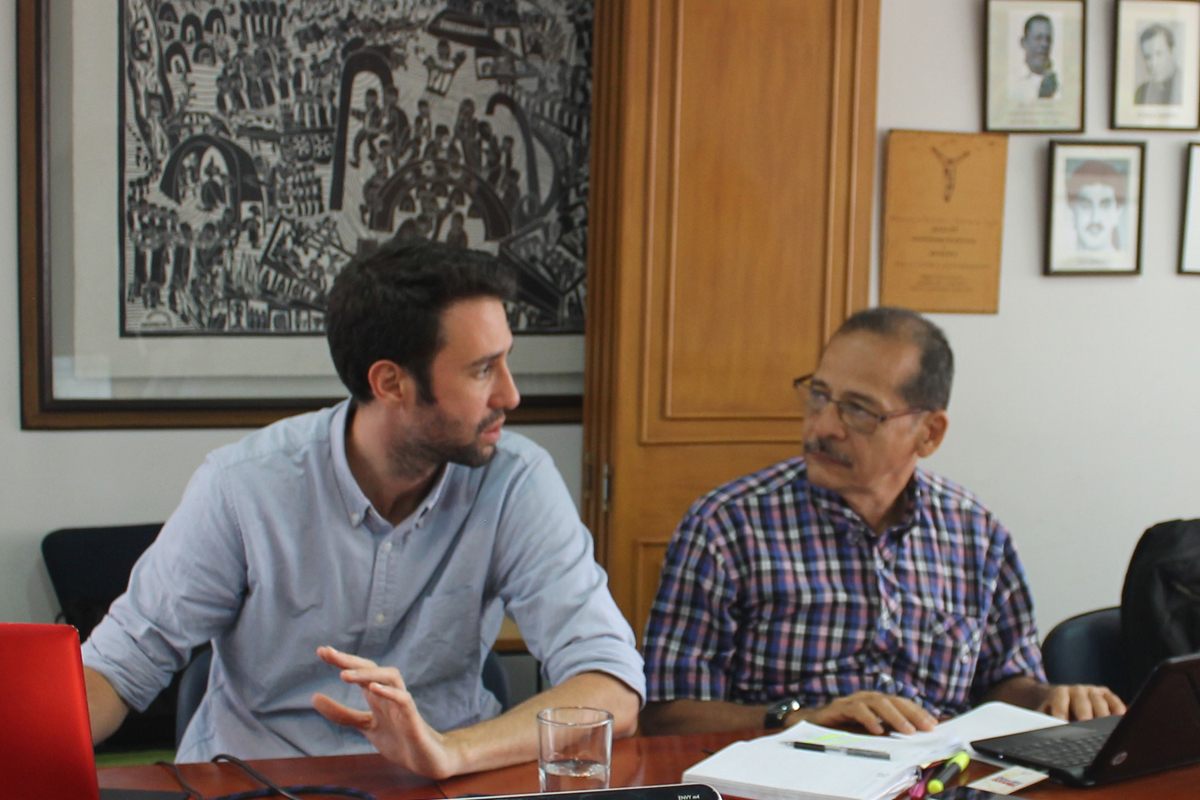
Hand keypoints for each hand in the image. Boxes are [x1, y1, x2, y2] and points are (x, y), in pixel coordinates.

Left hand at [311, 646, 462, 778]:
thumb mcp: (365, 726)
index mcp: (378, 696)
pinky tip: (373, 689)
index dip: (342, 660)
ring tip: (344, 675)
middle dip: (350, 660)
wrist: (426, 760)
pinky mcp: (413, 719)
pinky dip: (390, 692)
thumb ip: (343, 714)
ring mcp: (403, 705)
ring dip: (367, 674)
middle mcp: (390, 694)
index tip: (321, 651)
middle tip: (327, 653)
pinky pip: (404, 699)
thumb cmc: (399, 739)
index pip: (360, 671)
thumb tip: (314, 697)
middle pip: (372, 668)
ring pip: (390, 677)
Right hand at [799, 691, 937, 734]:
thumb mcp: (869, 729)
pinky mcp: (839, 707)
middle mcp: (866, 697)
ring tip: (908, 731)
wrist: (811, 725)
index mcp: (876, 702)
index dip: (917, 711)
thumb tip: (912, 735)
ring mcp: (853, 700)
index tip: (933, 723)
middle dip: (912, 713)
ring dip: (895, 717)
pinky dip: (869, 719)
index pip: (901, 702)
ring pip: (878, 703)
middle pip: (893, 700)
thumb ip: (886, 729)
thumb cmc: (842, 727)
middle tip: (926, 727)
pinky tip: (878, 730)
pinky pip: (856, 710)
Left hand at [1038, 684, 1125, 720]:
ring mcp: (1093, 691)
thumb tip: (1044, 730)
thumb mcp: (1047, 714)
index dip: (1060, 707)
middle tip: (1085, 720)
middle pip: (1081, 698)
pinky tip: (1121, 716)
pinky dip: (1117, 707)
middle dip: (1083, 710)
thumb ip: (1046, 720)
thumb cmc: (1056, 711)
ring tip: (1106, 724)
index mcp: (1060, 692)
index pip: (1060, 697)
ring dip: (1102, 712)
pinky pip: (1113, 700)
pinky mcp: (1106, 695)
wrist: (1066, 698)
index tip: (1061, 719)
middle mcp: (1077, 690)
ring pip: (1098, 700)